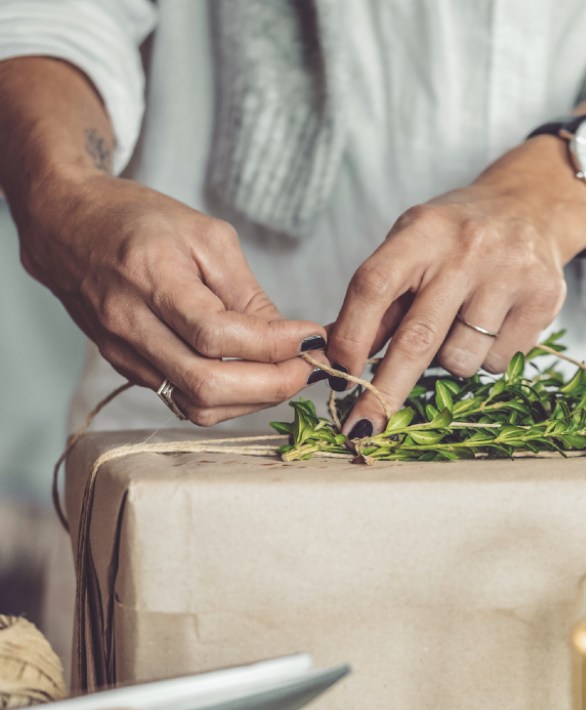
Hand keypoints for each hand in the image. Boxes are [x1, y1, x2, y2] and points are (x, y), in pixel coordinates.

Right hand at [18, 174, 325, 425]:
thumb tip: (289, 341)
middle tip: (307, 368)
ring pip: (198, 405)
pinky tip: (253, 377)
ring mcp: (124, 353)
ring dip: (253, 400)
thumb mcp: (206, 237)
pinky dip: (229, 398)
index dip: (274, 345)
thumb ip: (247, 294)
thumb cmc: (139, 220)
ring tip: (285, 374)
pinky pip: (185, 402)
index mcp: (150, 279)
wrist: (66, 223)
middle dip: (272, 385)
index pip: (218, 334)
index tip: (312, 338)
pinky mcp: (127, 369)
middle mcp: (131, 324)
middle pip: (208, 384)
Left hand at [326, 137, 585, 435]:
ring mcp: (509, 275)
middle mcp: (467, 250)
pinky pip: (498, 363)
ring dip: (449, 364)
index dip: (351, 336)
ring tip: (461, 329)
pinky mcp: (543, 301)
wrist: (530, 209)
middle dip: (386, 391)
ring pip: (460, 360)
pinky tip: (493, 326)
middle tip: (364, 428)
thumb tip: (337, 360)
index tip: (339, 377)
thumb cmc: (455, 239)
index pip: (374, 286)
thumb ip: (380, 300)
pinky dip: (487, 358)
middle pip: (417, 337)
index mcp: (423, 231)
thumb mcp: (411, 248)